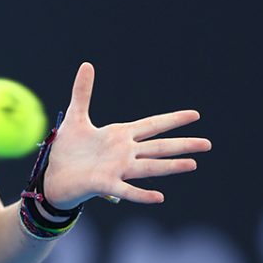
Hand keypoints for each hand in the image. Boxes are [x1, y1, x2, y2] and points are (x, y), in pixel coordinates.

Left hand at [42, 62, 211, 209]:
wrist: (54, 177)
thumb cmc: (69, 150)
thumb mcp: (75, 117)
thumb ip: (82, 92)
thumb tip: (86, 64)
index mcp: (120, 136)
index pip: (152, 125)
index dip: (172, 119)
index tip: (195, 114)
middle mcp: (124, 153)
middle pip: (158, 147)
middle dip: (182, 144)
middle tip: (208, 144)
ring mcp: (116, 170)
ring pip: (148, 167)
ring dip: (170, 166)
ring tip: (192, 164)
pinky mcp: (104, 185)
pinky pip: (126, 190)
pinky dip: (141, 194)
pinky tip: (159, 197)